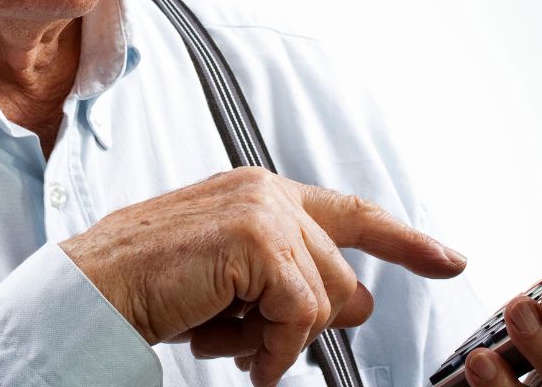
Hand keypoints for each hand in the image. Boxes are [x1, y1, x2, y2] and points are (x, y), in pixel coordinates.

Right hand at [58, 166, 466, 386]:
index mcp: (259, 193)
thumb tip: (355, 305)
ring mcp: (264, 210)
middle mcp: (266, 191)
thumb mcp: (231, 282)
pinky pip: (301, 316)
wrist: (94, 289)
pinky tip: (234, 350)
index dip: (404, 239)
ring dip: (279, 342)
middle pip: (341, 278)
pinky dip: (272, 349)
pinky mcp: (257, 239)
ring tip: (228, 344)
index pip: (349, 213)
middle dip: (306, 326)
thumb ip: (287, 280)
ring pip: (325, 301)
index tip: (447, 259)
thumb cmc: (151, 285)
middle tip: (250, 343)